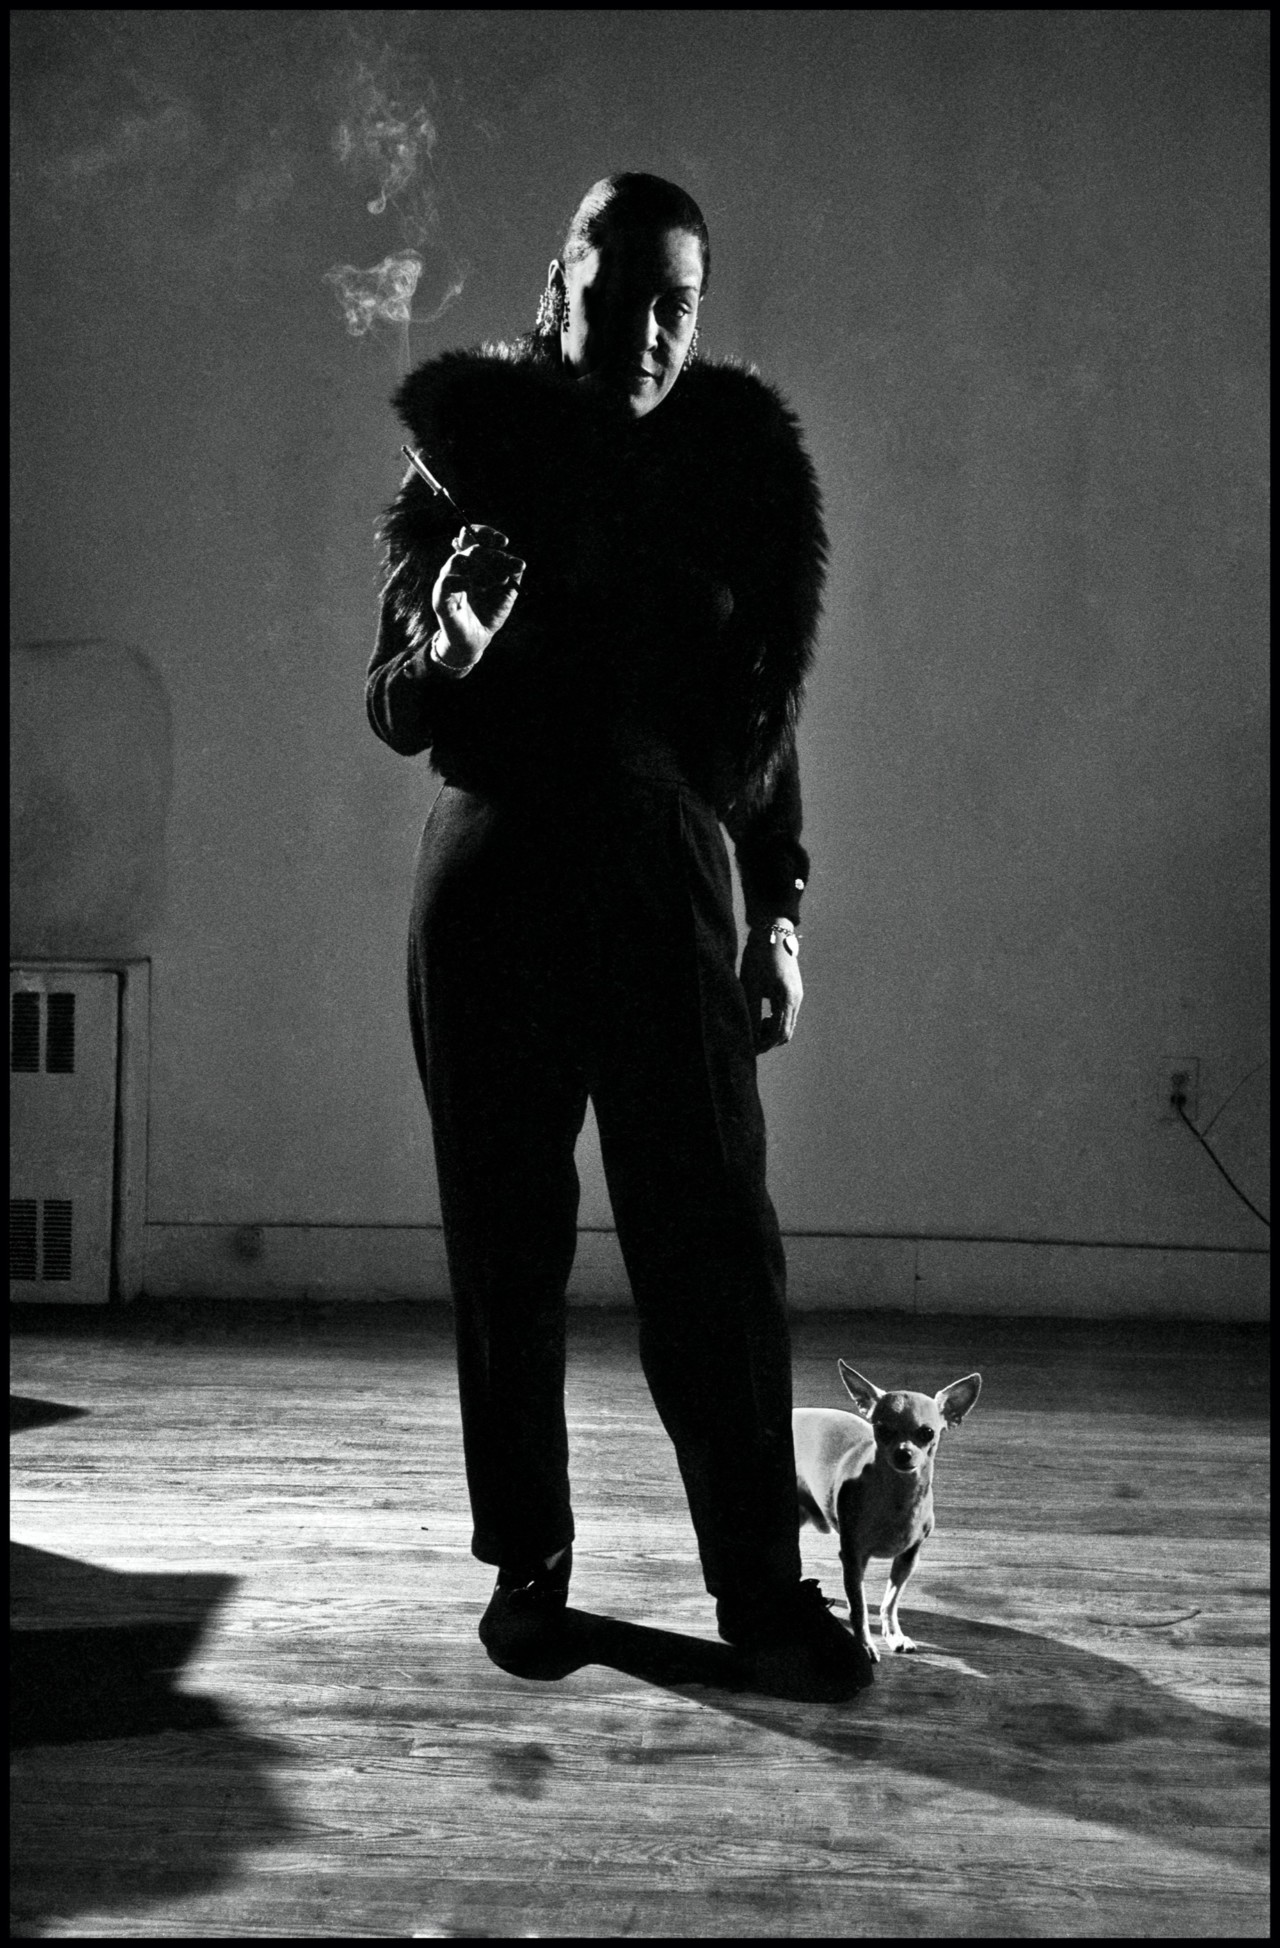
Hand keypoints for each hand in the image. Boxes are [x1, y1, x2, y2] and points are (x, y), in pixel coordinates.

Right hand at [431, 525, 525, 668]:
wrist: (476, 640)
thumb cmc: (489, 612)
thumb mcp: (506, 592)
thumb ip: (512, 576)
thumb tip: (519, 563)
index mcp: (473, 562)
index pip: (474, 536)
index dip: (487, 534)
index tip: (504, 542)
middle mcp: (458, 568)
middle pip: (468, 546)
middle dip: (489, 553)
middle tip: (504, 564)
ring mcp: (447, 582)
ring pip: (457, 560)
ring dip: (480, 567)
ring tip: (496, 581)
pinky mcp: (441, 599)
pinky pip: (446, 583)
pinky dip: (462, 581)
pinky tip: (473, 586)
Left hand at [739, 925, 802, 1053]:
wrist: (773, 932)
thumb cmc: (758, 956)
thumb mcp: (750, 985)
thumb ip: (751, 1012)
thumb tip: (749, 1035)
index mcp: (786, 997)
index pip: (778, 1033)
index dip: (763, 1044)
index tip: (749, 1049)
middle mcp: (796, 998)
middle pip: (786, 1033)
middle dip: (768, 1041)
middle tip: (751, 1041)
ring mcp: (798, 995)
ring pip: (789, 1025)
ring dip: (773, 1032)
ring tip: (756, 1026)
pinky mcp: (795, 992)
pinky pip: (789, 1015)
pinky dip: (777, 1022)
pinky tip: (763, 1016)